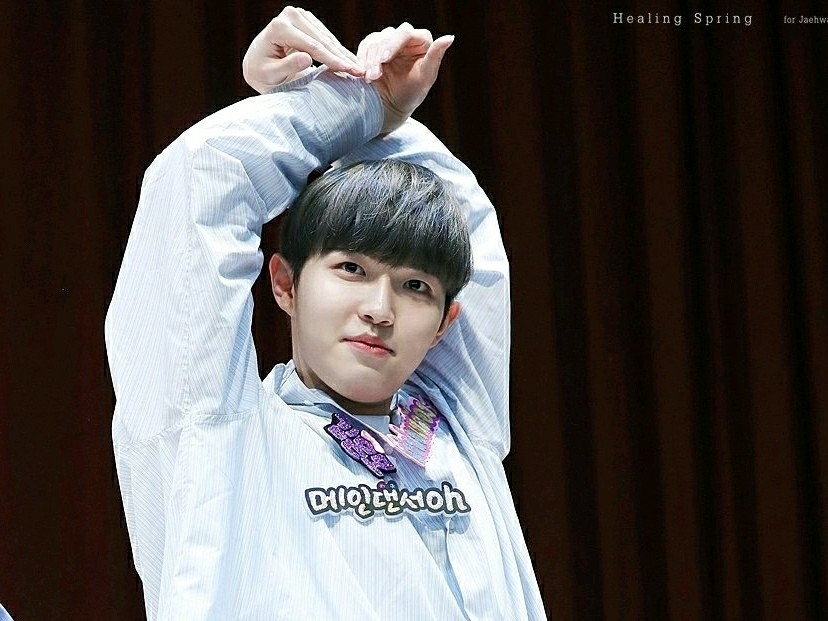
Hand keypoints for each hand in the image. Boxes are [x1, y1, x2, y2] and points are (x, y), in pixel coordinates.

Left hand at [243, 6, 363, 93]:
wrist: (258, 62)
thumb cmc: (262, 72)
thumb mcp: (271, 75)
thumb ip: (287, 67)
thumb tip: (307, 58)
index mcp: (279, 27)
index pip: (311, 46)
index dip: (331, 60)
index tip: (348, 71)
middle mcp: (290, 15)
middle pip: (322, 40)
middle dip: (341, 58)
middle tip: (360, 72)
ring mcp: (299, 15)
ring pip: (327, 37)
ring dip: (343, 54)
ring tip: (359, 69)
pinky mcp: (307, 20)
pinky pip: (326, 37)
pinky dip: (338, 50)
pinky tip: (349, 61)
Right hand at [357, 23, 453, 132]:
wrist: (392, 106)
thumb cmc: (412, 93)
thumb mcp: (426, 76)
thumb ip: (436, 55)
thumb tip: (449, 37)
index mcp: (421, 40)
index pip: (405, 33)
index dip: (392, 44)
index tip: (383, 60)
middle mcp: (405, 38)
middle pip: (388, 36)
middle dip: (378, 55)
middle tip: (374, 75)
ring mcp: (388, 41)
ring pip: (375, 41)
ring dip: (369, 60)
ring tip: (370, 78)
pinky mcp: (374, 47)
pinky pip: (365, 46)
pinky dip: (362, 59)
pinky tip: (364, 73)